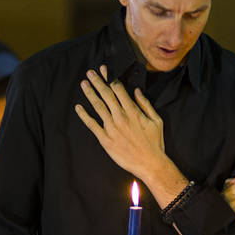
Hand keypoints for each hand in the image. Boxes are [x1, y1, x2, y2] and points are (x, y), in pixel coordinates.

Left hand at [75, 66, 167, 180]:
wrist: (150, 164)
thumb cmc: (155, 143)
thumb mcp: (156, 120)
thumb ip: (145, 104)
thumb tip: (136, 91)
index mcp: (132, 111)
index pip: (118, 89)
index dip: (110, 78)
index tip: (104, 70)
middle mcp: (120, 117)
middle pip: (106, 95)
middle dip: (97, 82)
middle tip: (90, 72)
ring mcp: (111, 128)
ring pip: (97, 106)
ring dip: (90, 94)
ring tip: (84, 84)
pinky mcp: (105, 140)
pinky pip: (92, 125)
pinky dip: (84, 115)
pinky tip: (78, 108)